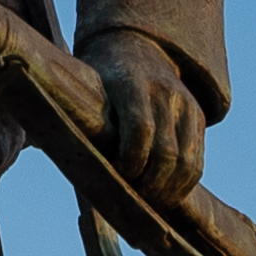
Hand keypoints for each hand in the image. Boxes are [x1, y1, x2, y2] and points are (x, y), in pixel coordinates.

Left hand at [89, 30, 207, 203]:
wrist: (135, 49)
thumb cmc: (97, 82)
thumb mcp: (83, 93)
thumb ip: (78, 124)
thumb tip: (57, 166)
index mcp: (131, 82)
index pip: (140, 129)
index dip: (130, 163)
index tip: (116, 179)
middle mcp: (164, 91)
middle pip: (166, 153)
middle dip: (150, 186)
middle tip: (133, 204)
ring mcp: (185, 103)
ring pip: (187, 163)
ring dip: (169, 192)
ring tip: (149, 207)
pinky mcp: (198, 116)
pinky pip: (197, 161)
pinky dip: (183, 186)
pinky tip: (165, 198)